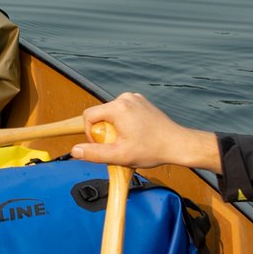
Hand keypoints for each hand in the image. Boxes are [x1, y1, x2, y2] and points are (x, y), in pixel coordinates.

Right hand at [72, 92, 220, 172]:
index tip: (103, 145)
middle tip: (119, 146)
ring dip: (115, 129)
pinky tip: (136, 135)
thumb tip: (75, 151)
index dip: (90, 134)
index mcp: (118, 107)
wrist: (177, 144)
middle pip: (101, 115)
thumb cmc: (152, 149)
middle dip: (105, 132)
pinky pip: (123, 113)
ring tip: (129, 141)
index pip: (89, 116)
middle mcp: (126, 98)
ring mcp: (135, 99)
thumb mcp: (119, 155)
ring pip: (112, 114)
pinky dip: (125, 124)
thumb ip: (94, 154)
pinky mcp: (142, 103)